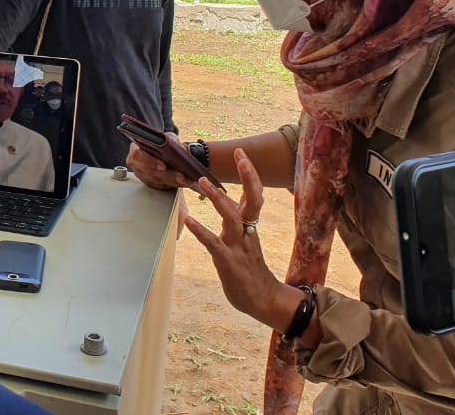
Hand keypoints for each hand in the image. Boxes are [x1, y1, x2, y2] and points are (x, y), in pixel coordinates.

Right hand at [128, 142, 192, 190]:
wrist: (159, 149)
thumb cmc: (160, 142)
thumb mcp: (166, 137)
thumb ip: (172, 141)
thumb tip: (181, 149)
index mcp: (136, 148)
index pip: (138, 155)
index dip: (150, 161)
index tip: (163, 166)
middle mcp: (136, 163)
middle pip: (150, 172)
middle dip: (167, 175)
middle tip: (181, 176)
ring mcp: (141, 174)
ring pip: (156, 181)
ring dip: (172, 181)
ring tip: (185, 179)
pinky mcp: (149, 182)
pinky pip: (160, 186)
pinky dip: (172, 184)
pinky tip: (182, 182)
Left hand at [183, 148, 303, 333]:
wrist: (265, 301)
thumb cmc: (252, 272)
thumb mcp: (245, 243)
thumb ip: (237, 224)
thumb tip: (226, 205)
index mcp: (251, 227)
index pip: (254, 196)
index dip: (250, 175)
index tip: (242, 154)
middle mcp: (248, 233)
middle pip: (253, 199)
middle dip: (248, 176)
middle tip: (240, 154)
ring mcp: (239, 247)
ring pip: (232, 217)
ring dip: (217, 199)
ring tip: (203, 182)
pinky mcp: (228, 262)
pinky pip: (214, 243)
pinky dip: (201, 231)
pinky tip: (189, 220)